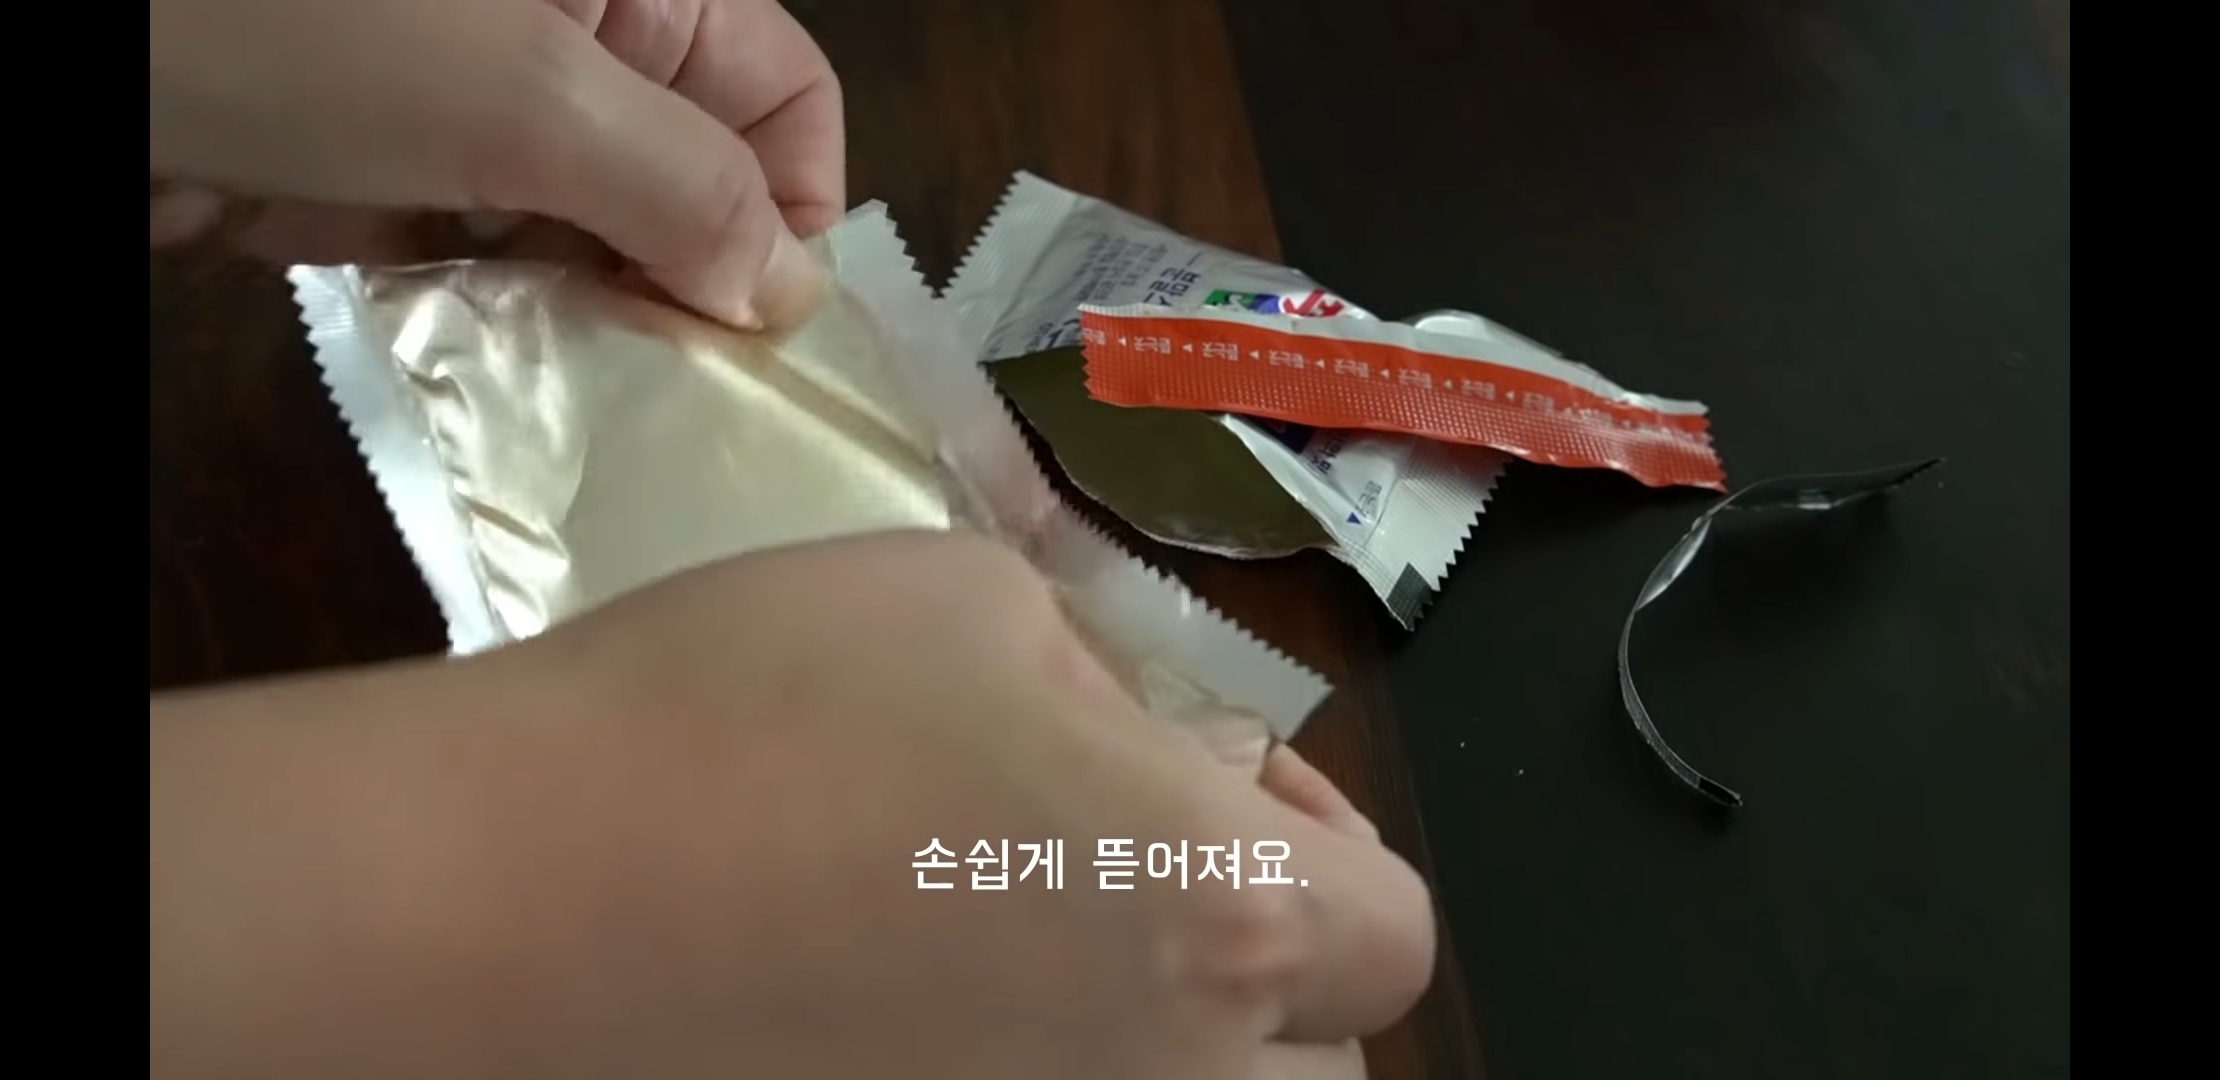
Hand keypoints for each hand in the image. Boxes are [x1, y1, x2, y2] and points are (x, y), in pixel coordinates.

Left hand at [148, 0, 841, 328]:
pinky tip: (501, 372)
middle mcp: (575, 40)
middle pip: (698, 174)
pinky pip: (492, 267)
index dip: (795, 208)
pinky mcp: (394, 179)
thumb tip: (787, 290)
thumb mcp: (526, 100)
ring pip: (597, 235)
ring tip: (594, 391)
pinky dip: (502, 323)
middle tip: (680, 383)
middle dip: (695, 278)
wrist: (90, 50)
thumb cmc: (308, 29)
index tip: (760, 329)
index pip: (785, 95)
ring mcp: (478, 109)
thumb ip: (684, 190)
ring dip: (598, 316)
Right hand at [149, 532, 1435, 1078]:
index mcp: (1218, 915)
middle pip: (1319, 1063)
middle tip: (1146, 876)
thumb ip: (1117, 690)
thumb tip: (1150, 756)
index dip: (1331, 843)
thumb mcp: (979, 607)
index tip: (1232, 786)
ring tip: (1044, 948)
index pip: (1389, 932)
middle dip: (1267, 968)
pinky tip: (929, 1006)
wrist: (515, 887)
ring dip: (1166, 1037)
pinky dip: (1035, 1070)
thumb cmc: (762, 710)